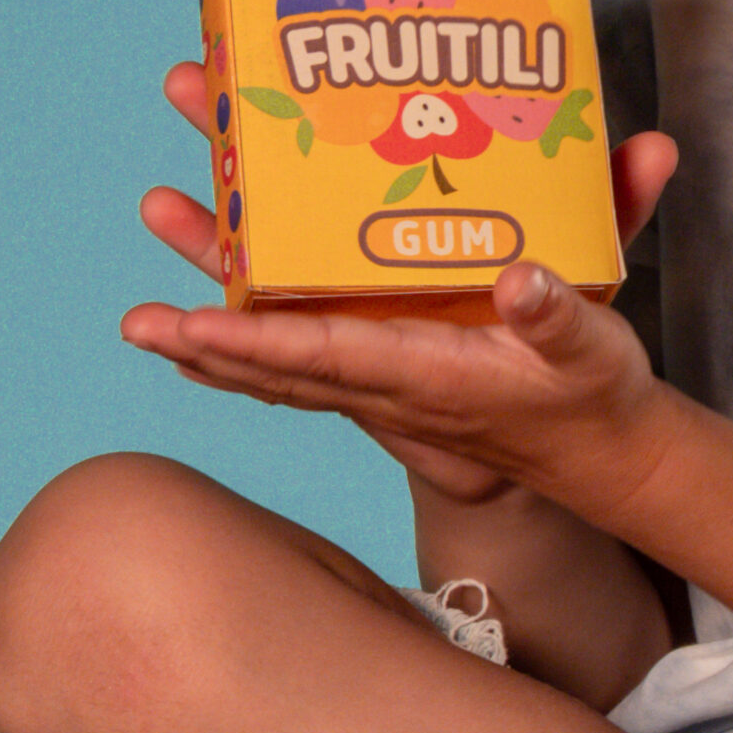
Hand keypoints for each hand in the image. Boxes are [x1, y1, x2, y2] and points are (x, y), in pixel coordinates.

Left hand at [128, 66, 680, 514]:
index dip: (247, 344)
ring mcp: (380, 386)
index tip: (182, 330)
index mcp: (426, 376)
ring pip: (276, 361)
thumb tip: (522, 280)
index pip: (318, 358)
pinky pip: (297, 363)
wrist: (599, 453)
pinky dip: (243, 350)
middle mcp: (386, 387)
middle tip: (132, 321)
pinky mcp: (386, 376)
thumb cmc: (591, 397)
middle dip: (200, 337)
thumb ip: (556, 315)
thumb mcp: (591, 349)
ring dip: (209, 329)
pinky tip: (202, 335)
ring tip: (148, 291)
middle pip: (275, 361)